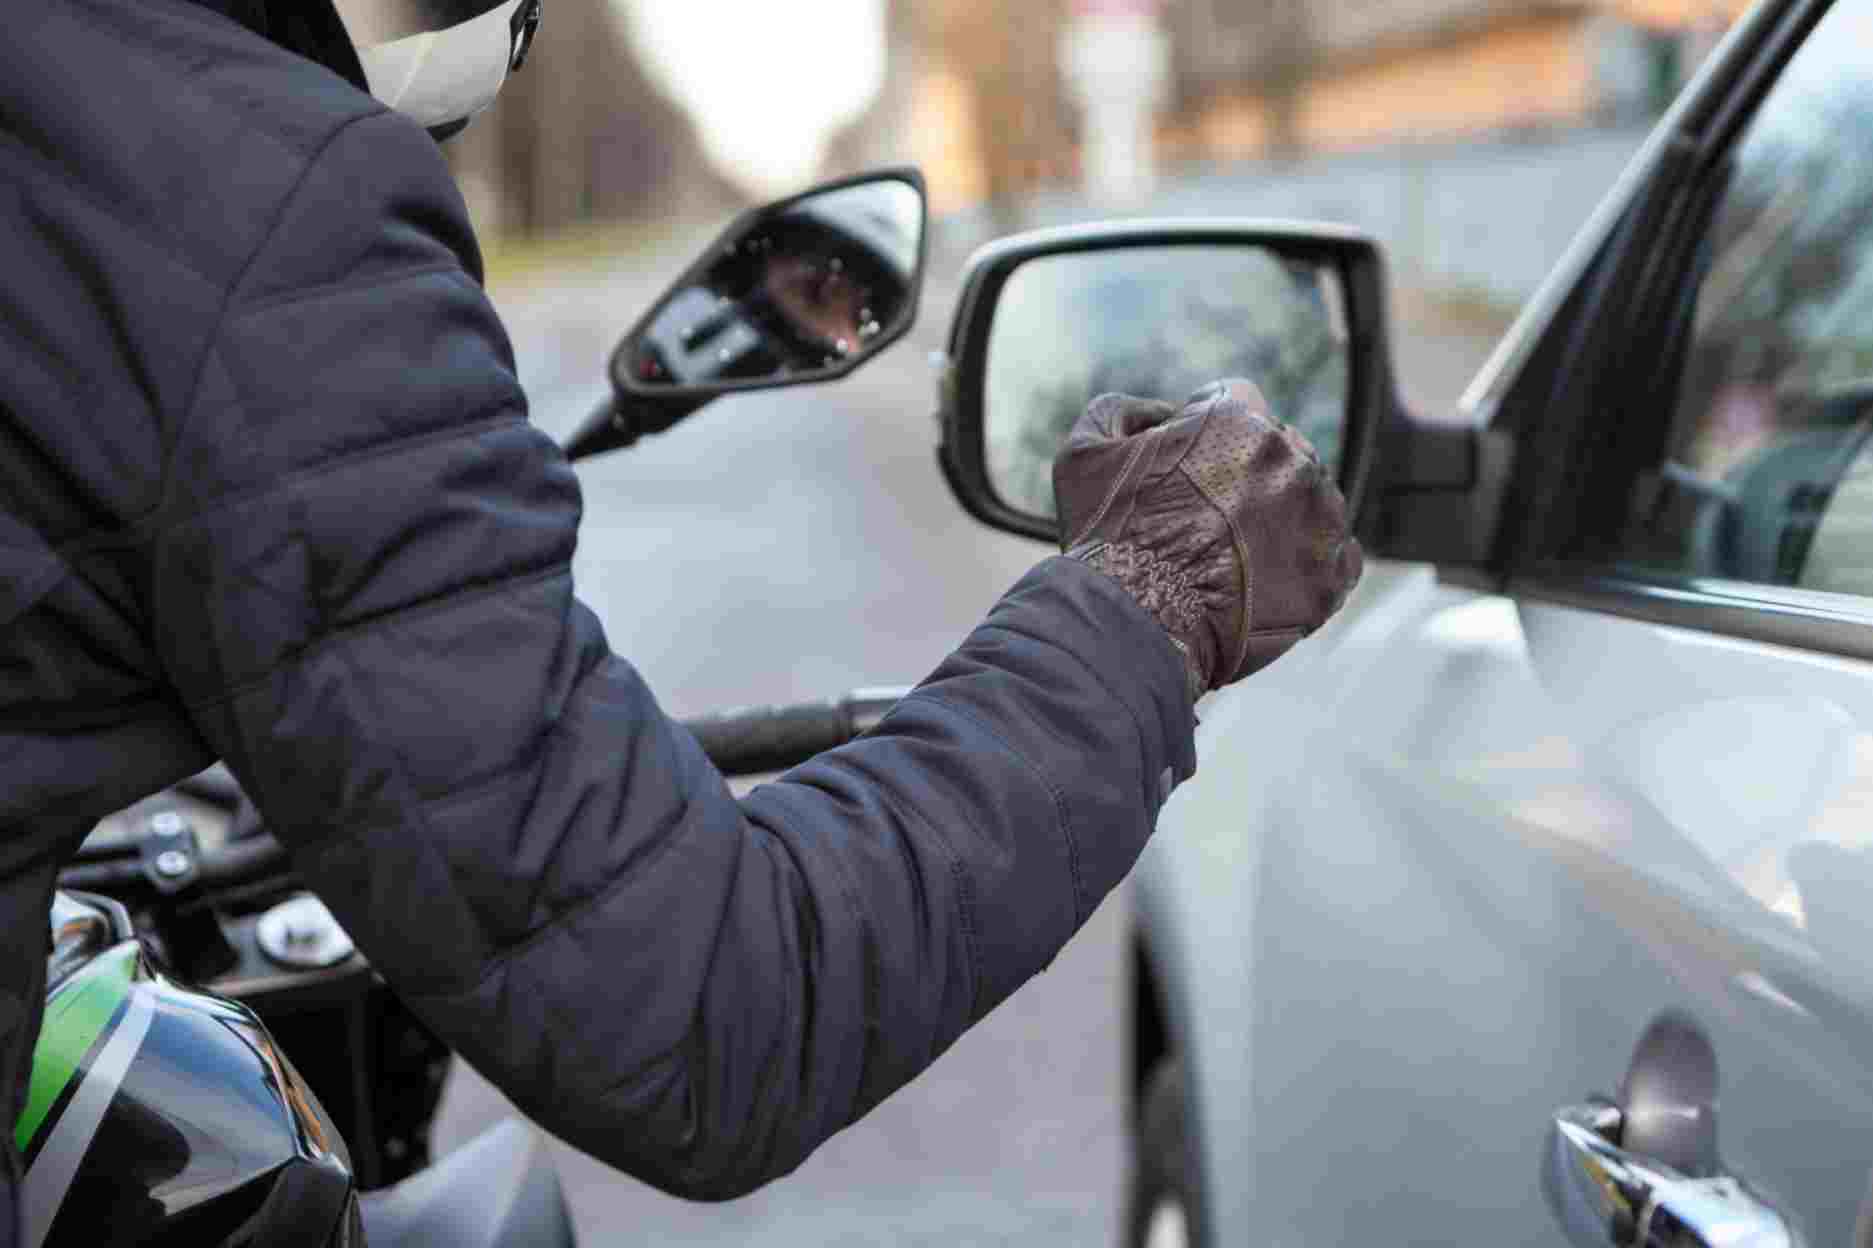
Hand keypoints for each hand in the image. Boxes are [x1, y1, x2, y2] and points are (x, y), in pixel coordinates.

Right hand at [1052, 379, 1362, 698]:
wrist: (1136, 624)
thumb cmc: (1106, 538)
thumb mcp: (1084, 452)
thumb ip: (1120, 411)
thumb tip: (1155, 413)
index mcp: (1237, 419)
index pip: (1236, 397)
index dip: (1204, 428)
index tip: (1183, 467)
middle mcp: (1290, 459)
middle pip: (1276, 448)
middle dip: (1244, 473)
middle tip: (1199, 520)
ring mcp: (1319, 518)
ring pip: (1307, 499)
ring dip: (1277, 516)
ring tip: (1226, 557)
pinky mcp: (1333, 575)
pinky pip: (1334, 556)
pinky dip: (1303, 563)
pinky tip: (1260, 580)